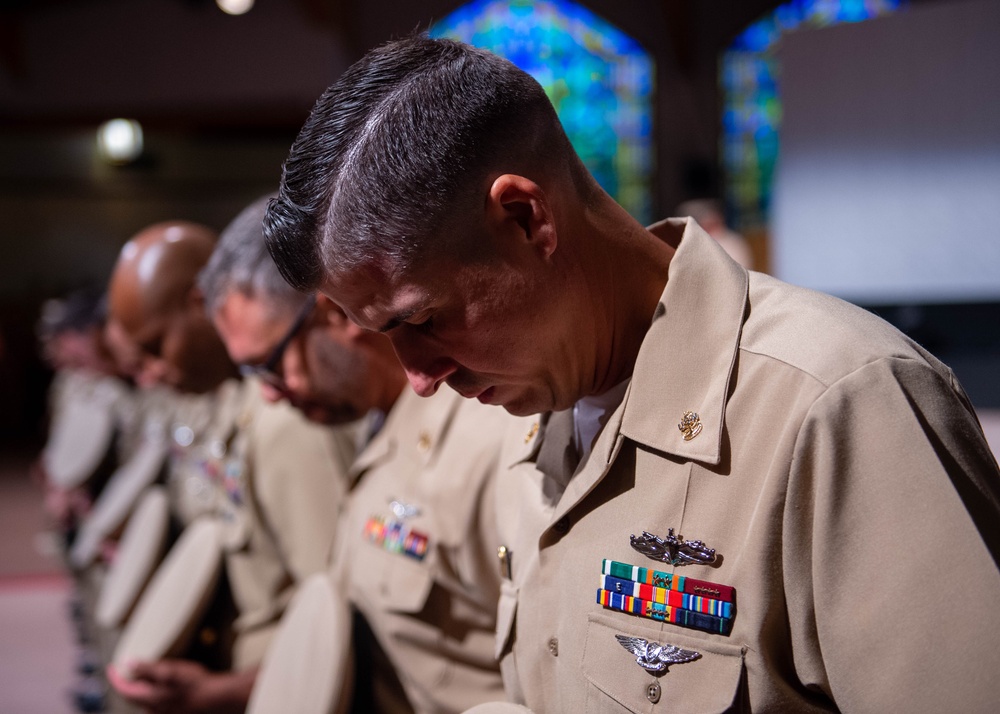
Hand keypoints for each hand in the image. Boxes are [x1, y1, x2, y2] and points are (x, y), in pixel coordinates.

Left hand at [106, 660, 254, 713]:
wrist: (215, 698)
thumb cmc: (194, 684)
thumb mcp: (169, 671)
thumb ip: (147, 668)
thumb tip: (128, 663)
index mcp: (148, 698)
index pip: (123, 689)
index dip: (115, 677)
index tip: (112, 667)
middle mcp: (152, 708)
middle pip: (133, 695)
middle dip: (128, 681)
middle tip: (128, 667)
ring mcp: (163, 711)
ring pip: (145, 698)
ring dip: (142, 686)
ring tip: (148, 672)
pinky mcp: (173, 710)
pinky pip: (156, 701)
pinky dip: (154, 690)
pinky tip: (164, 683)